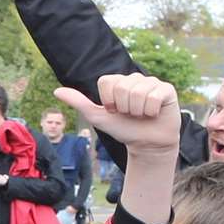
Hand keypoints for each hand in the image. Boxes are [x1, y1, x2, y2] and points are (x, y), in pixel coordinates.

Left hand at [54, 73, 181, 156]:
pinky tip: (154, 114)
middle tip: (131, 115)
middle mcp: (135, 78)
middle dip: (124, 108)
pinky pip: (154, 96)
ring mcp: (152, 82)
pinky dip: (151, 111)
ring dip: (138, 111)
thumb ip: (79, 103)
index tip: (115, 111)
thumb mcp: (98, 117)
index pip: (106, 82)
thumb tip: (56, 91)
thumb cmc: (123, 129)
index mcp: (118, 81)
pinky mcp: (167, 90)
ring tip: (142, 115)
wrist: (147, 145)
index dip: (109, 102)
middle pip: (122, 88)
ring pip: (138, 93)